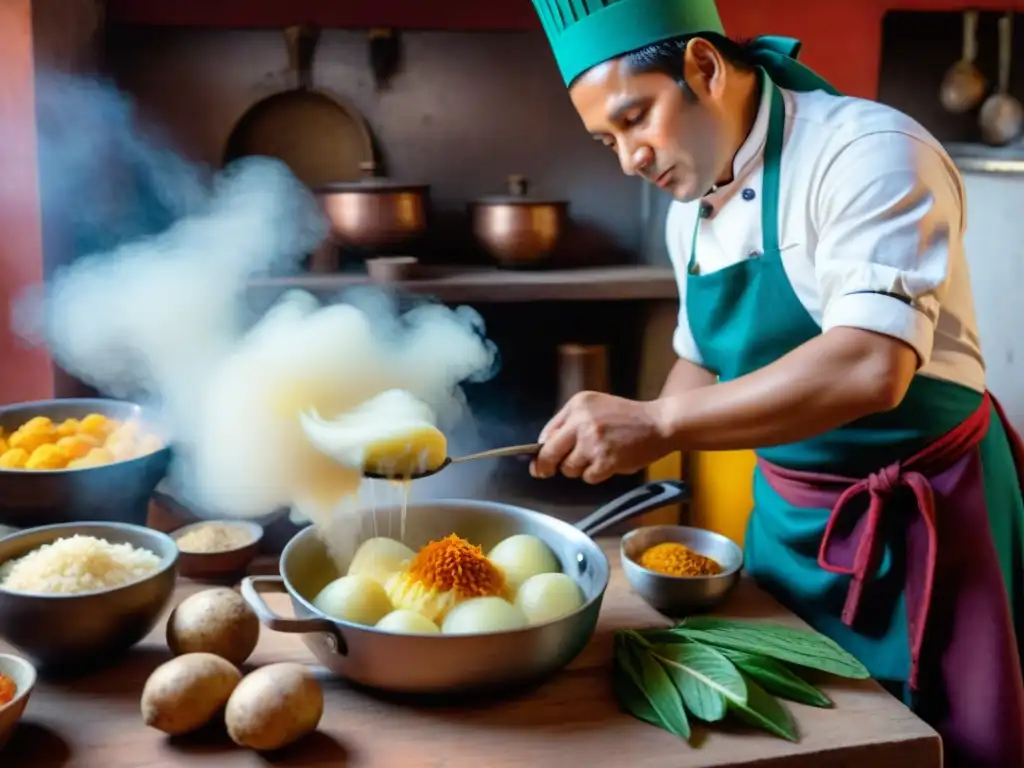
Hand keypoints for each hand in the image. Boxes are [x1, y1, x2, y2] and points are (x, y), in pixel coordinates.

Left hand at [530, 391, 673, 483]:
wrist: (658, 423)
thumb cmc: (626, 417)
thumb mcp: (594, 406)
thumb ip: (569, 421)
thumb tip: (544, 445)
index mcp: (577, 405)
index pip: (547, 433)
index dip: (540, 451)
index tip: (538, 461)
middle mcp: (582, 422)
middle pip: (550, 453)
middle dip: (545, 467)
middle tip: (544, 472)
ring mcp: (594, 442)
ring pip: (569, 468)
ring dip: (578, 469)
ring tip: (595, 458)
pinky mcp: (606, 460)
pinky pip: (588, 477)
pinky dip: (595, 475)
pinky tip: (607, 464)